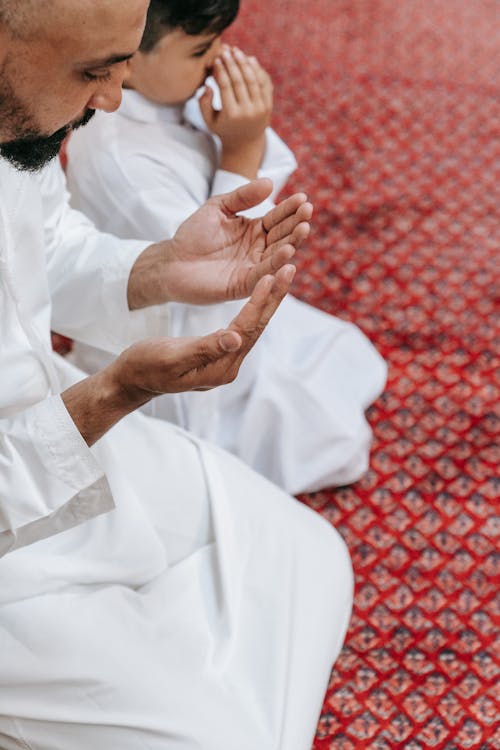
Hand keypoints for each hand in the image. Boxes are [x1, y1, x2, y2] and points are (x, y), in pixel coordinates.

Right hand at [114, 265, 294, 403]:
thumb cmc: (146, 367)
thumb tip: (236, 338)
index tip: (270, 276)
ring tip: (282, 274)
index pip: (246, 330)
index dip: (258, 302)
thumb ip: (205, 348)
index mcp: (220, 368)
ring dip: (267, 300)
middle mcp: (229, 366)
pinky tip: (261, 292)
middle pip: (257, 327)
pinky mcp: (220, 354)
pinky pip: (243, 327)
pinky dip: (253, 306)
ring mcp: (226, 362)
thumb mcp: (172, 357)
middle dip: (273, 297)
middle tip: (290, 267)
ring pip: (253, 326)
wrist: (133, 380)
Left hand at [127, 179, 311, 308]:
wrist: (172, 262)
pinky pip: (264, 274)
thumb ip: (242, 197)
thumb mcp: (218, 208)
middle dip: (296, 223)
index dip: (290, 209)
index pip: (278, 218)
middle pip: (283, 235)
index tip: (303, 198)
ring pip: (278, 255)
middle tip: (307, 211)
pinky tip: (287, 252)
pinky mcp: (244, 284)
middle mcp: (259, 249)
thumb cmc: (193, 235)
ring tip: (303, 229)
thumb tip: (269, 182)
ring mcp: (253, 267)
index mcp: (255, 230)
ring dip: (292, 242)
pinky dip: (276, 264)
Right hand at [199, 45, 272, 177]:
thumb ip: (203, 104)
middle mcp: (247, 111)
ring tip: (236, 51)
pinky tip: (250, 59)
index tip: (216, 59)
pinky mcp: (268, 106)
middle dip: (232, 63)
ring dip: (245, 62)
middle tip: (225, 49)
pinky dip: (258, 70)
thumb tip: (208, 85)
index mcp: (231, 115)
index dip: (220, 70)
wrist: (245, 144)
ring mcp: (260, 108)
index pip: (226, 86)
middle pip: (239, 80)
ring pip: (253, 80)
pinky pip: (264, 83)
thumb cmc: (223, 129)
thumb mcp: (209, 121)